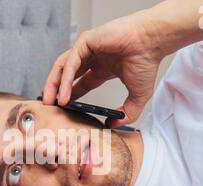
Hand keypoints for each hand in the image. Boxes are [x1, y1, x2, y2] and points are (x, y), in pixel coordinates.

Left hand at [43, 10, 163, 126]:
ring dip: (54, 85)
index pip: (79, 83)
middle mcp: (93, 57)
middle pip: (66, 75)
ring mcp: (88, 49)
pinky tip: (64, 94)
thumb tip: (112, 125)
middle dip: (56, 91)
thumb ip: (126, 114)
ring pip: (63, 67)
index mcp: (103, 68)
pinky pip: (70, 62)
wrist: (152, 43)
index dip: (69, 96)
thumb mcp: (137, 96)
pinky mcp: (85, 42)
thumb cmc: (147, 62)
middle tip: (49, 107)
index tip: (63, 110)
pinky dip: (65, 79)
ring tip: (51, 102)